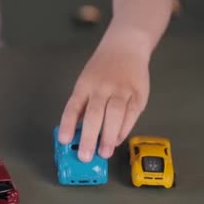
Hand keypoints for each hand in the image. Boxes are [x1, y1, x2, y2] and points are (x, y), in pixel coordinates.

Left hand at [58, 37, 149, 161]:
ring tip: (104, 153)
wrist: (126, 47)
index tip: (64, 141)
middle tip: (86, 156)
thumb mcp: (86, 82)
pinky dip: (124, 129)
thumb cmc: (101, 69)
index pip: (74, 106)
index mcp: (85, 85)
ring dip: (109, 136)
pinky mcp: (139, 94)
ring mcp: (121, 90)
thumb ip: (83, 105)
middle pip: (95, 114)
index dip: (68, 124)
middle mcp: (102, 87)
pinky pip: (131, 114)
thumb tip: (77, 131)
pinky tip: (117, 140)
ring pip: (115, 115)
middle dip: (90, 137)